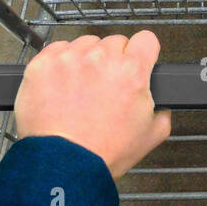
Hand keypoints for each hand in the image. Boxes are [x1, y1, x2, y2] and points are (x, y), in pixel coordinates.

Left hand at [14, 31, 168, 179]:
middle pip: (114, 42)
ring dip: (86, 61)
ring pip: (85, 44)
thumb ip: (162, 111)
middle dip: (113, 62)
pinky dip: (60, 64)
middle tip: (105, 87)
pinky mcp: (43, 64)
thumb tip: (162, 103)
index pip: (146, 39)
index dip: (143, 52)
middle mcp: (101, 58)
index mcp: (131, 71)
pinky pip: (57, 50)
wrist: (64, 166)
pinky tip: (62, 86)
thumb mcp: (151, 136)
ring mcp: (69, 58)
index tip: (136, 61)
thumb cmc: (103, 153)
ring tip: (80, 90)